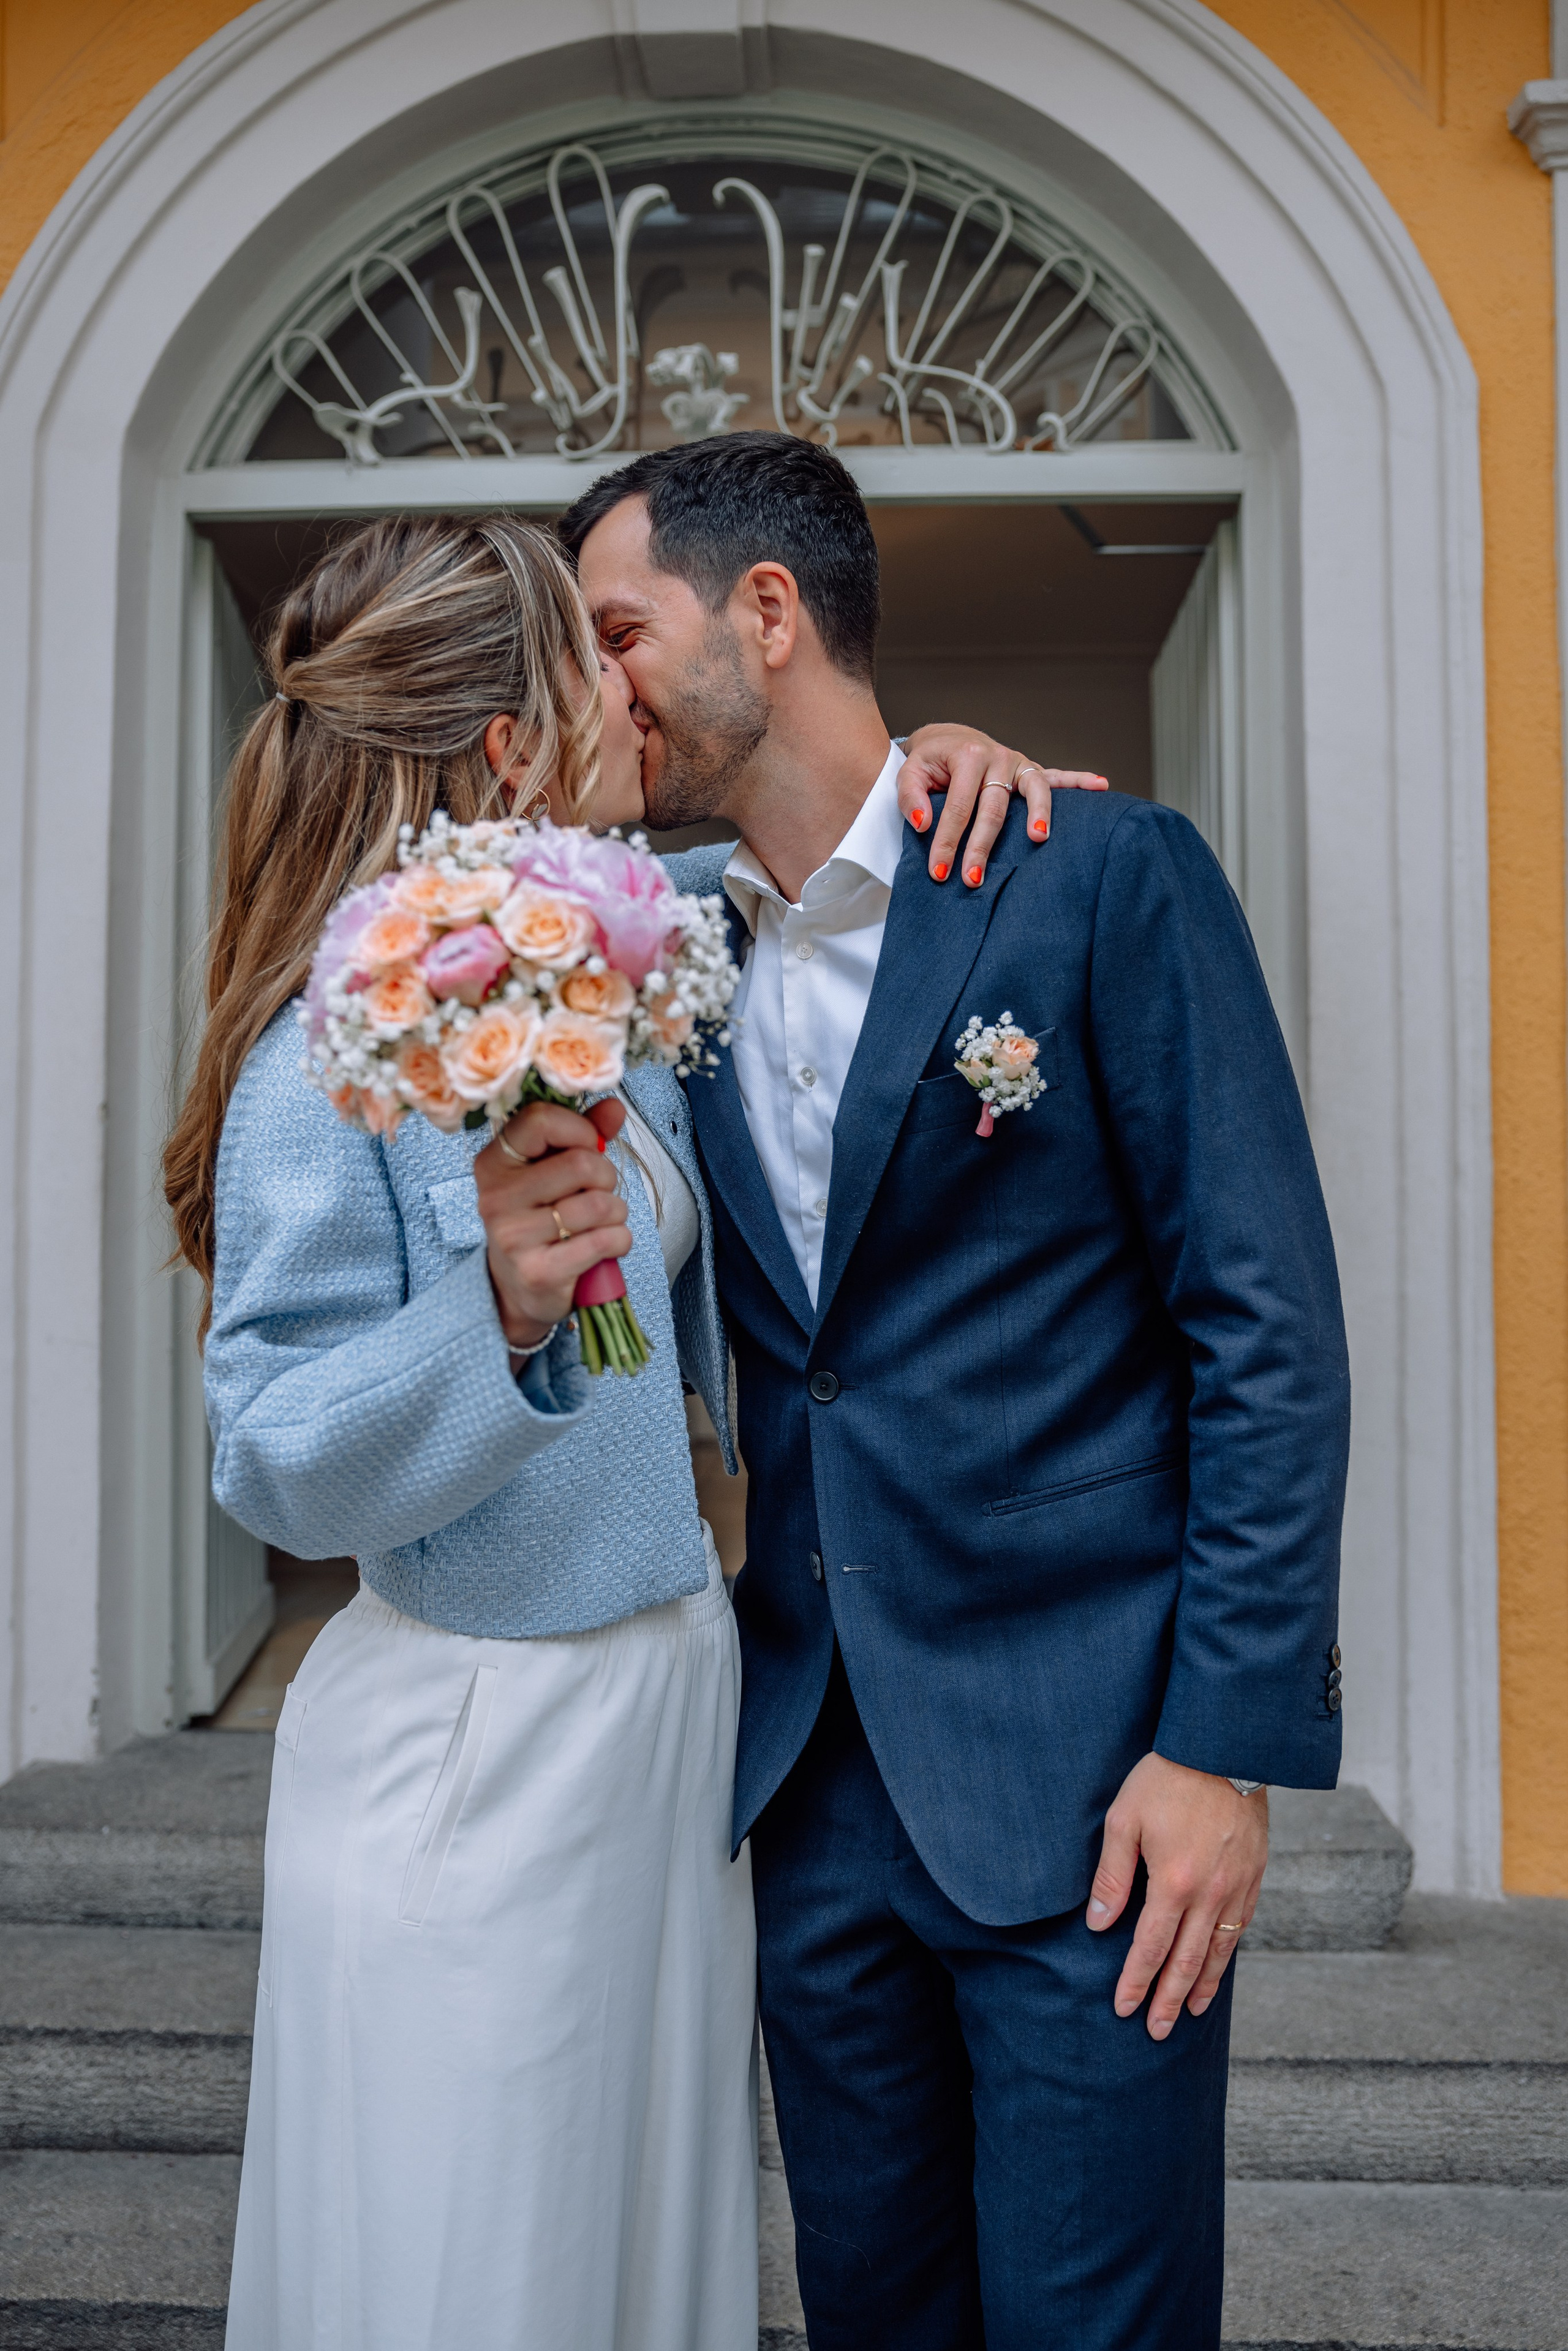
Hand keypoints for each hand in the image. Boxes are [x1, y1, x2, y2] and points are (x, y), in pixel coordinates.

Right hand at [473, 1098, 630, 1349]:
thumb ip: (583, 1135)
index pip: (540, 1120)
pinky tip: (605, 1244)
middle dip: (606, 1177)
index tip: (588, 1146)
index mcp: (494, 1163)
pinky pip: (604, 1240)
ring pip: (599, 1204)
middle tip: (597, 1192)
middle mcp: (496, 1198)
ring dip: (615, 1212)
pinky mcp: (539, 1272)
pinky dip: (619, 1239)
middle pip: (581, 1163)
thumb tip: (615, 1106)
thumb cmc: (541, 1220)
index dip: (579, 1129)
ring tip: (600, 1222)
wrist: (518, 1289)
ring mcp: (514, 1237)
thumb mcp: (553, 1172)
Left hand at [898, 724, 1108, 885]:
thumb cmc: (930, 763)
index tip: (939, 872)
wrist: (949, 739)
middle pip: (994, 808)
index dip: (948, 841)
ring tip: (1039, 838)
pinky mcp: (1030, 770)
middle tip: (973, 879)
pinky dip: (1080, 781)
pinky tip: (1101, 785)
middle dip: (983, 846)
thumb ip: (910, 796)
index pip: (958, 807)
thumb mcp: (909, 772)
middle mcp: (997, 757)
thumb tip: (922, 824)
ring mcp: (1018, 763)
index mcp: (966, 756)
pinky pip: (1057, 777)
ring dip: (1039, 814)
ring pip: (1033, 790)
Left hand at [1087, 1752, 1267, 2037]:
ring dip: (1202, 1987)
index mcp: (1173, 1883)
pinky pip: (1241, 1927)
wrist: (1225, 1749)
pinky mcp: (1254, 1876)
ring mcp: (1236, 1888)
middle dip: (1168, 1999)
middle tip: (1156, 2030)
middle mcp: (1209, 1894)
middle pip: (1187, 1962)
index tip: (1123, 2008)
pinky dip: (1229, 1955)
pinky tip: (1219, 1966)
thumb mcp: (1124, 1818)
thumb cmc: (1166, 1779)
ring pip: (1219, 1951)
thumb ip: (1113, 1874)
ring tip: (1190, 2013)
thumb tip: (1100, 1923)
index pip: (1151, 1947)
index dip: (1136, 1981)